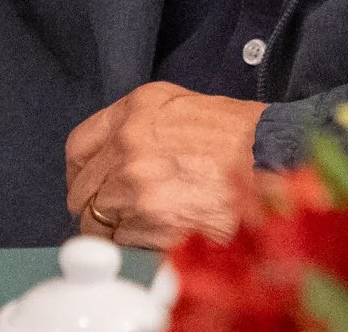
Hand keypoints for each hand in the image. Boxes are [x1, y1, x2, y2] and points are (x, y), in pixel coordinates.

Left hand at [65, 81, 263, 248]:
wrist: (271, 158)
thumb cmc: (236, 132)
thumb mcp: (175, 103)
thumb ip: (134, 123)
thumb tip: (110, 151)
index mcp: (131, 113)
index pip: (77, 147)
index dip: (79, 171)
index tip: (86, 183)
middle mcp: (126, 147)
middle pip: (82, 191)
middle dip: (95, 205)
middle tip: (115, 213)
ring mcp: (137, 188)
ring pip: (100, 222)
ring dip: (117, 227)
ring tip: (147, 222)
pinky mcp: (154, 223)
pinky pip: (126, 242)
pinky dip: (138, 243)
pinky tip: (162, 231)